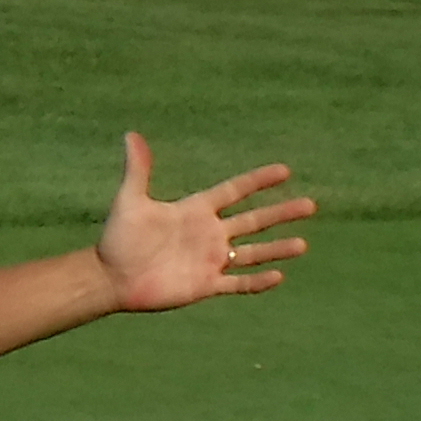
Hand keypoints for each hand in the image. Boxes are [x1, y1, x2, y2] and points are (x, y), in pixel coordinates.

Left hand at [95, 132, 316, 313]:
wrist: (110, 278)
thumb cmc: (119, 239)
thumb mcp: (130, 201)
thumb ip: (137, 170)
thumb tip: (131, 135)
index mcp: (195, 211)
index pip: (234, 191)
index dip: (257, 181)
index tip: (285, 171)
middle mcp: (208, 234)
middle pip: (253, 221)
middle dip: (281, 213)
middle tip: (311, 205)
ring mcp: (209, 260)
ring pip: (252, 254)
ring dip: (277, 249)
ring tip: (302, 244)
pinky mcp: (205, 285)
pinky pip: (237, 284)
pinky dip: (257, 282)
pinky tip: (279, 276)